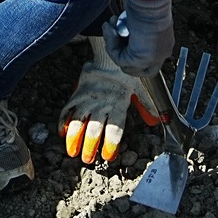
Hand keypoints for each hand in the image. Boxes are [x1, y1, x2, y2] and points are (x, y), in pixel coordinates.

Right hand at [62, 31, 141, 163]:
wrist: (109, 57)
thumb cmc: (125, 75)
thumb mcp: (140, 89)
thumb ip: (146, 106)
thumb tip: (156, 120)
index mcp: (118, 105)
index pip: (115, 129)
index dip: (111, 144)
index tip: (108, 156)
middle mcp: (102, 105)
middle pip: (95, 129)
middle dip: (90, 146)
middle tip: (87, 160)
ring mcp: (88, 100)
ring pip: (78, 121)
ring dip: (74, 137)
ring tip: (72, 151)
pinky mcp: (77, 95)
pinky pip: (67, 109)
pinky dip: (63, 121)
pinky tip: (62, 132)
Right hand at [106, 0, 176, 78]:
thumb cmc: (147, 0)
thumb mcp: (141, 18)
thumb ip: (134, 30)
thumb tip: (119, 30)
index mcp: (164, 44)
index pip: (148, 60)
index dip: (131, 52)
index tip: (119, 38)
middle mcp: (162, 54)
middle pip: (137, 68)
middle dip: (121, 53)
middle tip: (112, 33)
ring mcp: (153, 59)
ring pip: (126, 65)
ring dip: (113, 45)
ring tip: (109, 25)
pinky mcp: (141, 60)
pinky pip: (119, 59)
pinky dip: (111, 44)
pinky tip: (110, 28)